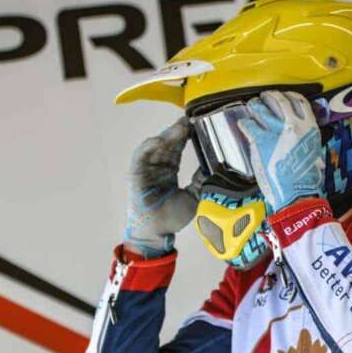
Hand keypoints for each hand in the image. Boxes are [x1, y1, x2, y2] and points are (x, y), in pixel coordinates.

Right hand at [124, 117, 200, 257]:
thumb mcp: (194, 197)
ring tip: (180, 127)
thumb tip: (214, 168)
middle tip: (190, 120)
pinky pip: (141, 155)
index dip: (186, 136)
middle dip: (178, 131)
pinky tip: (161, 139)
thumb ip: (201, 181)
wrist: (157, 232)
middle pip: (168, 143)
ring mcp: (146, 169)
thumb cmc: (172, 217)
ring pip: (156, 146)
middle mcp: (157, 166)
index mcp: (169, 170)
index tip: (198, 126)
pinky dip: (149, 146)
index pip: (178, 148)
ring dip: (167, 135)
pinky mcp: (136, 173)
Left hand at [237, 91, 325, 212]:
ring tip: (253, 106)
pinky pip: (249, 125)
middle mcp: (293, 125)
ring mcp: (276, 131)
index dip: (290, 96)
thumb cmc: (306, 179)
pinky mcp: (261, 140)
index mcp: (309, 128)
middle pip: (279, 100)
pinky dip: (245, 123)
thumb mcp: (314, 155)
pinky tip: (243, 124)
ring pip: (262, 109)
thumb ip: (307, 144)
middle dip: (271, 96)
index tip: (285, 96)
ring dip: (256, 106)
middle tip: (265, 97)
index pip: (300, 102)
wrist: (296, 192)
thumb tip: (305, 143)